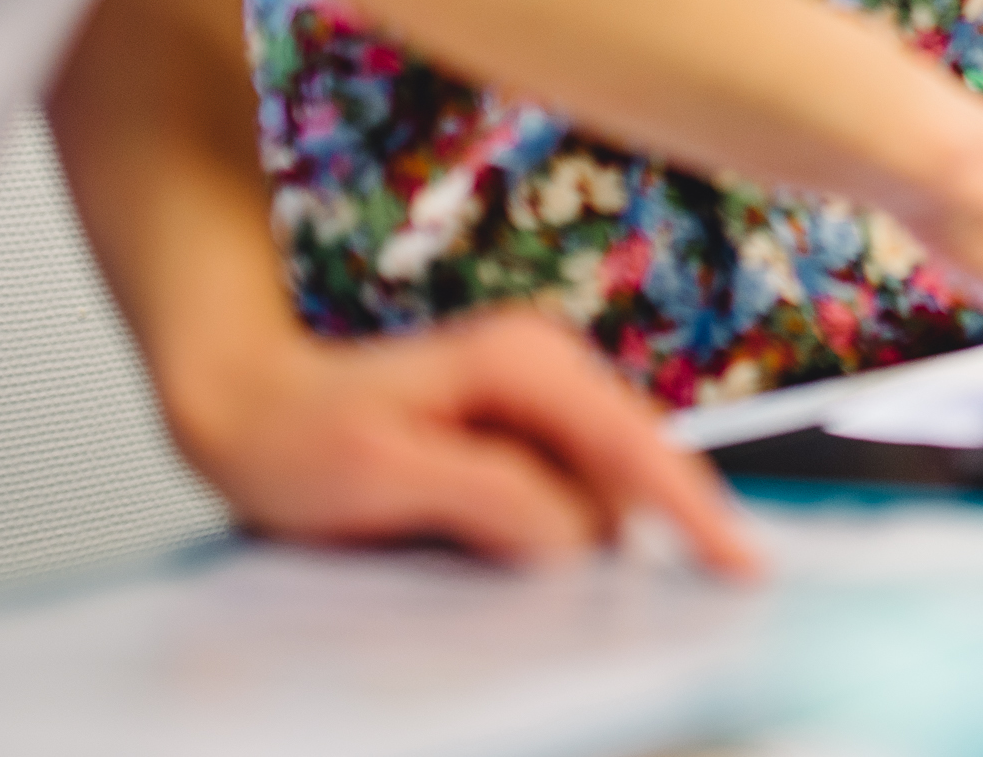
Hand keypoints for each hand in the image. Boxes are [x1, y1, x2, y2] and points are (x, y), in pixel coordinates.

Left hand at [164, 306, 757, 573]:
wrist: (242, 393)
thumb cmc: (294, 434)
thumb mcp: (381, 479)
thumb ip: (490, 499)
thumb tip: (578, 536)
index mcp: (525, 367)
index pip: (638, 448)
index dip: (694, 512)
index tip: (740, 570)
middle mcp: (546, 368)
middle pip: (629, 475)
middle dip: (624, 541)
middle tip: (580, 614)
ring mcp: (537, 396)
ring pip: (599, 490)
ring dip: (574, 543)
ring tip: (475, 566)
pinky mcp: (521, 429)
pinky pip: (567, 491)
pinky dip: (551, 534)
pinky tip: (488, 555)